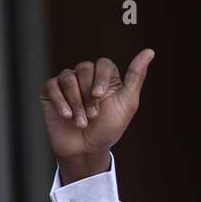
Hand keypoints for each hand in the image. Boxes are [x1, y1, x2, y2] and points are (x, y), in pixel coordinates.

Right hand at [40, 48, 153, 172]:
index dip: (101, 78)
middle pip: (84, 69)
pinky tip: (66, 116)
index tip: (99, 95)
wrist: (86, 149)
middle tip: (93, 116)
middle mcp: (86, 76)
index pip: (103, 64)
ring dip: (76, 103)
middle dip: (89, 96)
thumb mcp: (127, 104)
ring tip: (81, 122)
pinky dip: (60, 102)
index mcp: (106, 78)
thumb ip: (136, 77)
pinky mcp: (50, 90)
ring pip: (68, 78)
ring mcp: (67, 82)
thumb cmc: (108, 128)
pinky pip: (52, 86)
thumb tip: (150, 51)